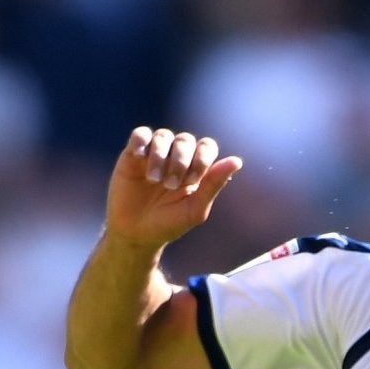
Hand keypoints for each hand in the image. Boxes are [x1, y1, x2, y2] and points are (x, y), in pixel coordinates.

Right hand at [106, 126, 244, 249]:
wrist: (136, 233)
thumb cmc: (168, 223)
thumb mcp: (194, 209)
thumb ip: (213, 184)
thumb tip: (237, 161)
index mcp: (195, 168)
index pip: (206, 146)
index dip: (202, 157)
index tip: (193, 180)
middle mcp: (176, 156)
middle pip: (185, 140)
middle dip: (180, 161)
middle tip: (172, 186)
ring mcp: (155, 153)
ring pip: (164, 136)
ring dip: (161, 156)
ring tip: (155, 181)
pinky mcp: (132, 154)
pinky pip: (140, 135)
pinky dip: (142, 142)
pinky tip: (140, 157)